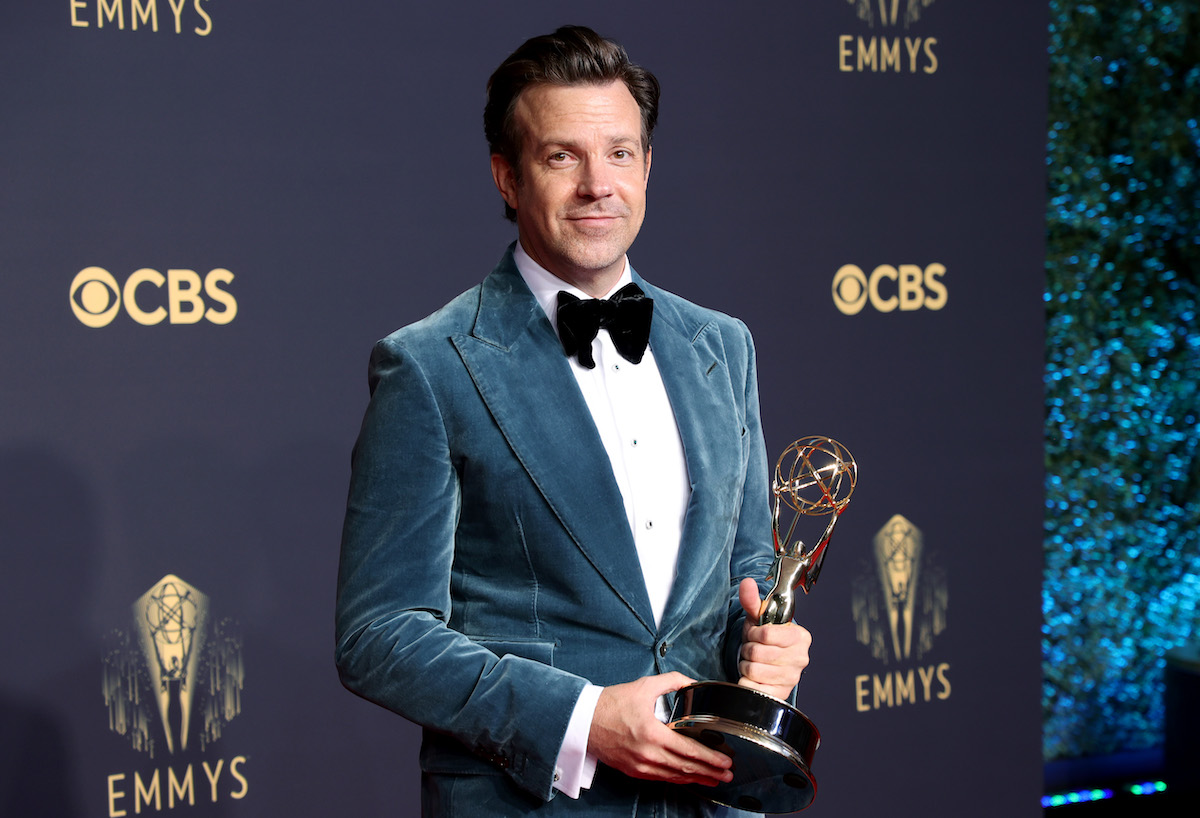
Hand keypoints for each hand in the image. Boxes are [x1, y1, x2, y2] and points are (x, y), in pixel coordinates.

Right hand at [588, 672, 733, 786]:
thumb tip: (692, 683)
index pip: (688, 750)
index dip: (710, 758)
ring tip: (714, 779)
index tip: (725, 761)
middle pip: (685, 767)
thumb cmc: (611, 704)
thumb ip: (671, 682)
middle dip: (710, 772)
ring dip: (697, 779)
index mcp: (651, 733)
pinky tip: (689, 778)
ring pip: (675, 776)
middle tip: (728, 774)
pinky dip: (678, 779)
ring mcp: (640, 765)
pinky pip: (661, 779)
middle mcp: (647, 753)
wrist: (584, 721)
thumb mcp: (643, 686)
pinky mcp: (634, 771)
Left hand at [737, 577, 810, 699]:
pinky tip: (753, 677)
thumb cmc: (765, 639)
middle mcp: (800, 658)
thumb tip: (747, 583)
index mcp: (800, 637)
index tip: (754, 634)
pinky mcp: (781, 695)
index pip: (765, 634)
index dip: (752, 634)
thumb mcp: (758, 618)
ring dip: (745, 665)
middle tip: (752, 649)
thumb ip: (752, 600)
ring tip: (753, 662)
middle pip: (757, 653)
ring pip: (753, 670)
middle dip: (747, 650)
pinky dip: (746, 682)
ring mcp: (792, 678)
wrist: (768, 662)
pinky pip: (753, 689)